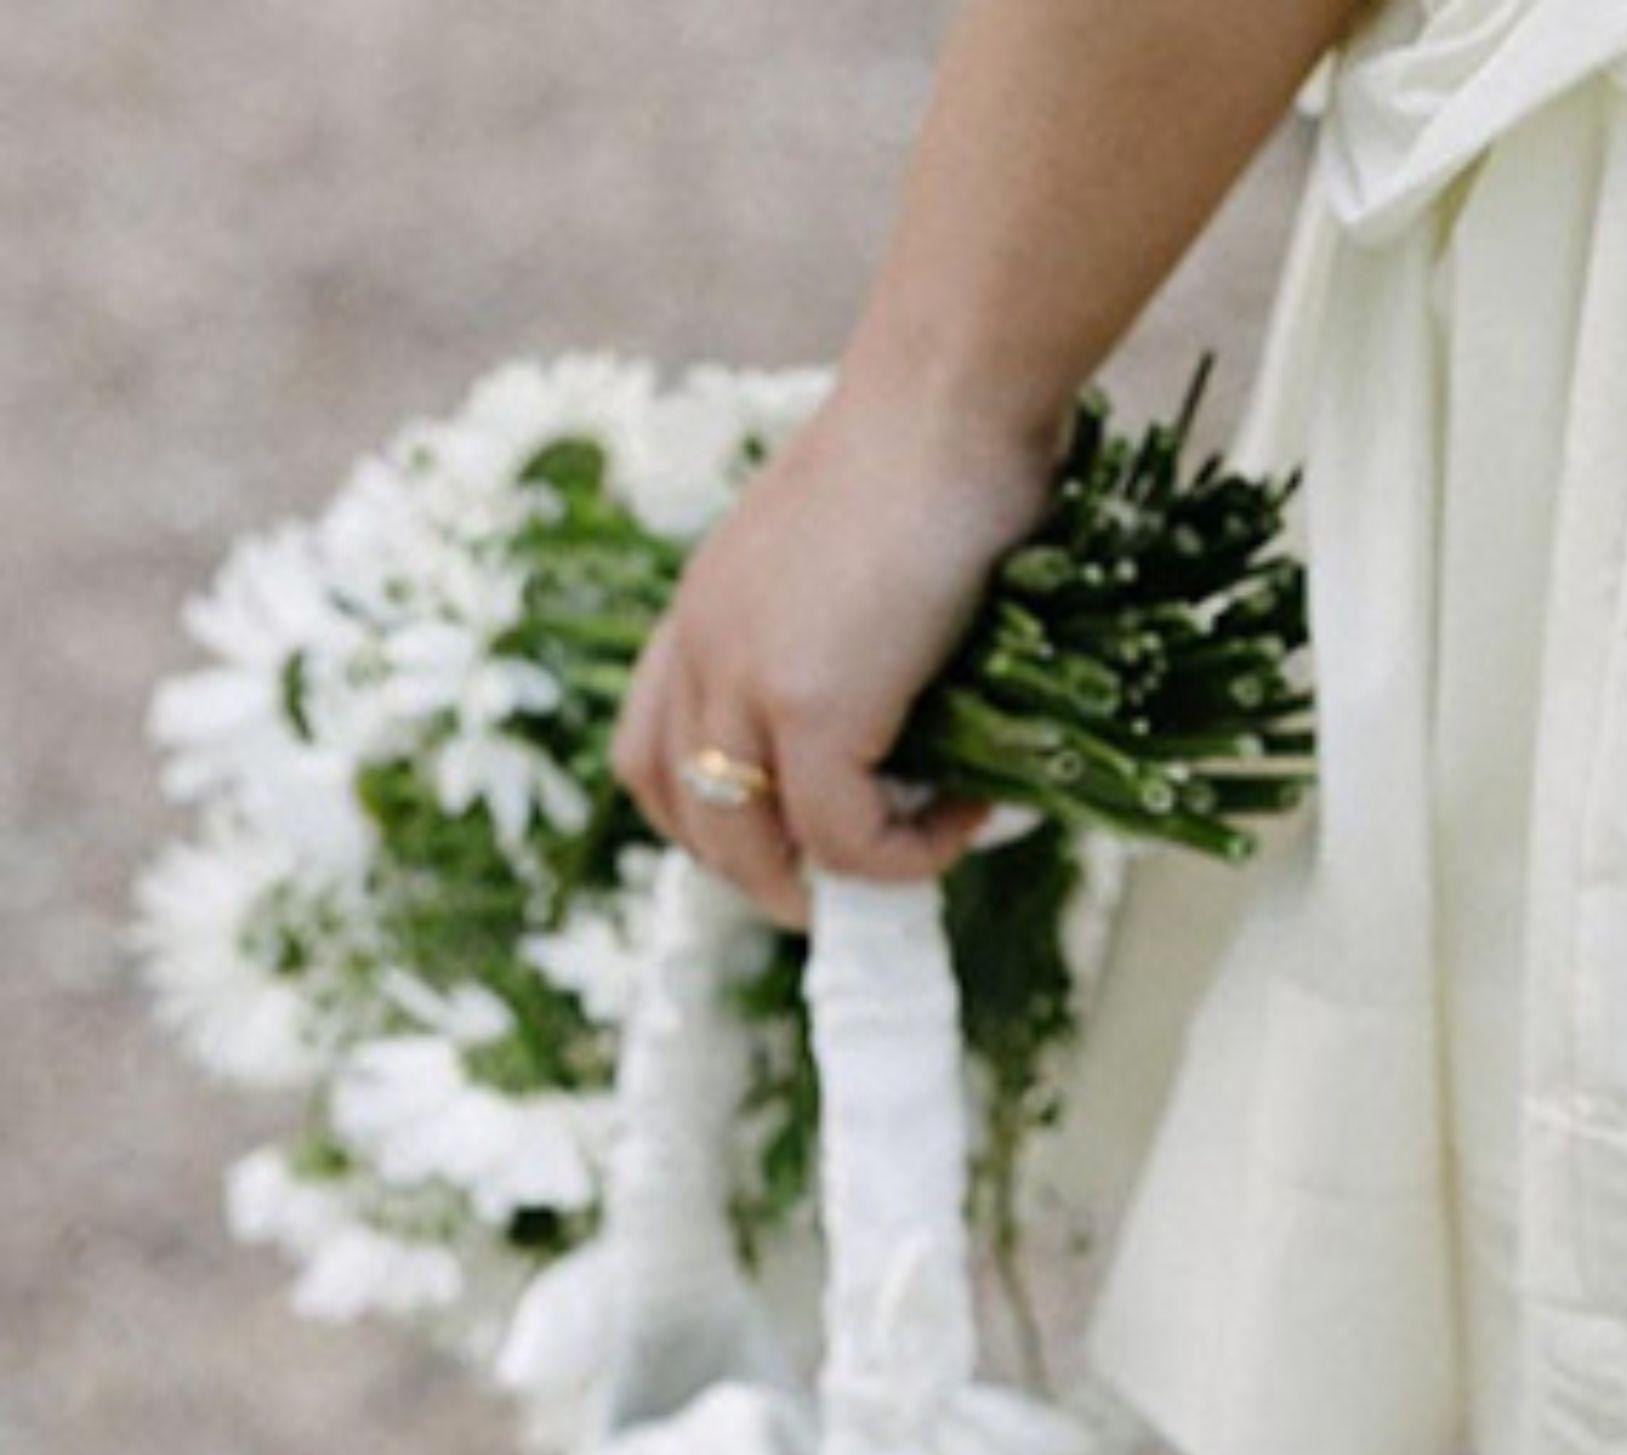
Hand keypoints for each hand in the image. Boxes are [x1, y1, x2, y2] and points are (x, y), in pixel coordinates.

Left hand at [613, 375, 1069, 927]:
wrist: (952, 398)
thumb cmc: (935, 452)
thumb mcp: (853, 559)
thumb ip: (844, 634)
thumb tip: (908, 712)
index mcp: (703, 610)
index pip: (653, 757)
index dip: (717, 823)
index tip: (804, 833)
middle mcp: (701, 647)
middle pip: (688, 821)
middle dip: (773, 875)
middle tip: (869, 873)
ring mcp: (745, 679)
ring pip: (750, 849)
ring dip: (832, 879)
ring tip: (915, 853)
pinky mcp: (809, 706)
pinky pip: (842, 839)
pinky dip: (906, 855)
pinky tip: (968, 812)